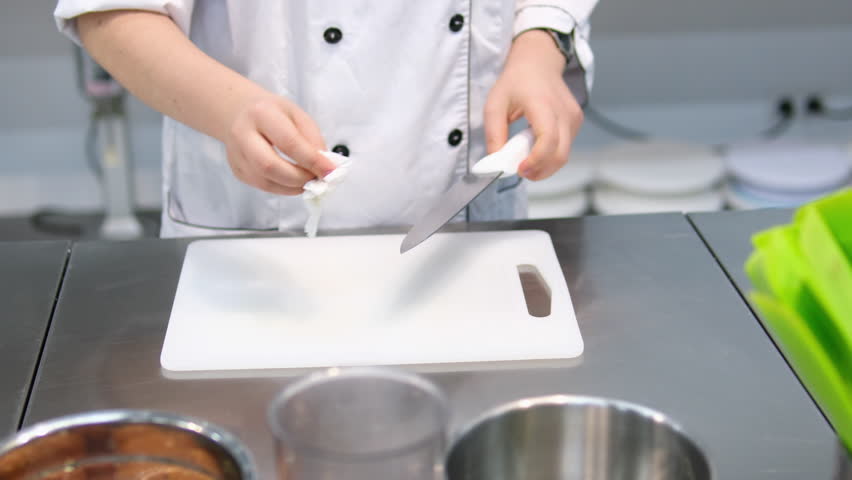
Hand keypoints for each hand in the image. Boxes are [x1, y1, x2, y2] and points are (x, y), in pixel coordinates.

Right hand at [224, 94, 335, 194]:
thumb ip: (312, 138)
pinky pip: (262, 186)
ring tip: (308, 181)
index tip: (330, 171)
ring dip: (292, 187)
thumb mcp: (297, 114)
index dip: (312, 161)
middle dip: (300, 178)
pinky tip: (293, 182)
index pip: (289, 143)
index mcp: (262, 114)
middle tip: (317, 179)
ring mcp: (236, 155)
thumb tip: (324, 166)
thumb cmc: (272, 112)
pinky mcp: (237, 170)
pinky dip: (283, 188)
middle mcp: (243, 134)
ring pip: (265, 181)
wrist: (238, 112)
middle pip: (270, 166)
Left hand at [484, 30, 583, 180]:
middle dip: (541, 171)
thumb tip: (497, 161)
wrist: (538, 62)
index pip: (548, 140)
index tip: (520, 169)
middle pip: (560, 154)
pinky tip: (536, 147)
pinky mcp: (576, 122)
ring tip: (526, 157)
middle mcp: (563, 112)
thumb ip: (494, 133)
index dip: (536, 161)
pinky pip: (566, 147)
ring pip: (564, 154)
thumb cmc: (515, 82)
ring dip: (545, 165)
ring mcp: (574, 117)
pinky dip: (551, 155)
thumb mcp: (494, 104)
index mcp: (542, 104)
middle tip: (521, 171)